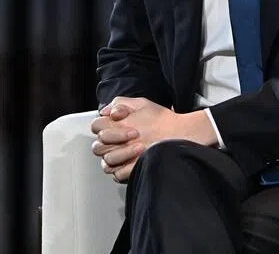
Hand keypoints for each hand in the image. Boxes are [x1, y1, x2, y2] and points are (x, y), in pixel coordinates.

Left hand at [90, 97, 216, 182]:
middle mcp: (119, 141)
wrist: (182, 134)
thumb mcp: (142, 103)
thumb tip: (107, 112)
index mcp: (119, 124)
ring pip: (106, 162)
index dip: (103, 126)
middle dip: (109, 143)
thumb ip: (122, 103)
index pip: (97, 126)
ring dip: (116, 157)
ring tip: (131, 151)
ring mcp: (125, 157)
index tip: (115, 126)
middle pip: (98, 147)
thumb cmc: (163, 120)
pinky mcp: (133, 169)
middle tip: (126, 140)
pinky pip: (117, 174)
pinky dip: (121, 171)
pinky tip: (131, 163)